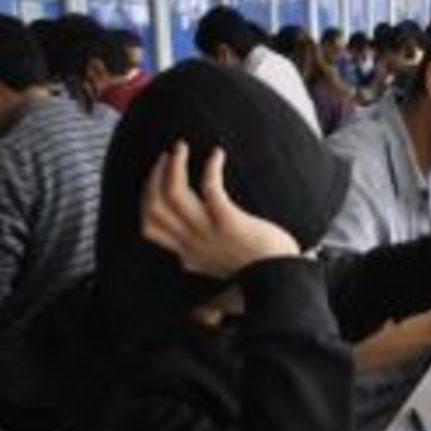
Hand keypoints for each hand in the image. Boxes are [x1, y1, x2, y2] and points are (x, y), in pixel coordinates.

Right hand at [141, 141, 298, 278]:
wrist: (284, 281)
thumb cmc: (260, 270)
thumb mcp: (220, 271)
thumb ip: (201, 263)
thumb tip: (185, 264)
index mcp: (189, 254)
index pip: (149, 226)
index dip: (146, 198)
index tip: (156, 181)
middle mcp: (192, 243)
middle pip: (155, 206)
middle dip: (154, 177)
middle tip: (166, 157)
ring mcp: (210, 232)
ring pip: (173, 194)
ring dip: (174, 166)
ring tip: (181, 148)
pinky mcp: (230, 222)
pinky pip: (211, 189)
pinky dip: (211, 168)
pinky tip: (218, 155)